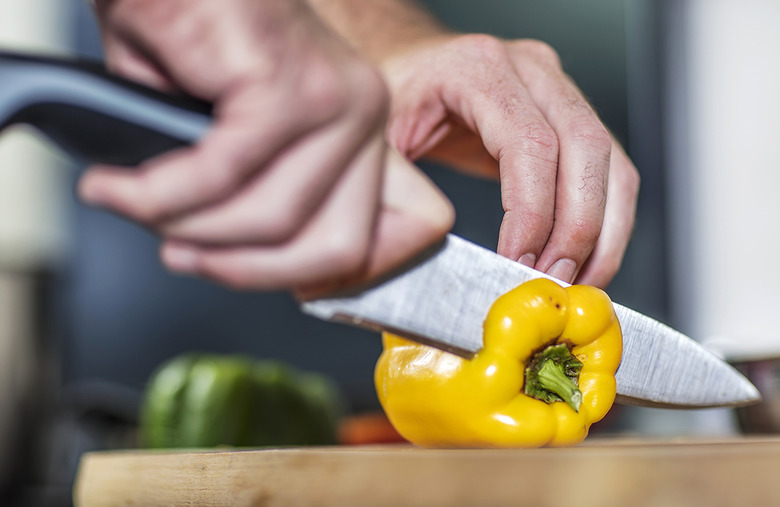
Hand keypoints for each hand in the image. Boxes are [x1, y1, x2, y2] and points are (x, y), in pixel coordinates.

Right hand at [80, 0, 452, 291]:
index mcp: (358, 131)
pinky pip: (222, 177)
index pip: (376, 236)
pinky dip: (160, 192)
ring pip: (273, 221)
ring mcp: (336, 101)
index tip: (258, 277)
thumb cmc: (189, 37)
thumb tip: (254, 262)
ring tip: (131, 201)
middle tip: (180, 254)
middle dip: (245, 269)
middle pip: (334, 248)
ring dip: (186, 225)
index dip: (320, 279)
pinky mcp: (289, 86)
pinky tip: (120, 184)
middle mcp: (363, 114)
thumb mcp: (235, 137)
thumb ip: (263, 198)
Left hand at [380, 34, 639, 287]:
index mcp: (478, 68)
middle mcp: (529, 70)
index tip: (519, 262)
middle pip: (586, 148)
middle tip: (555, 280)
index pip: (530, 142)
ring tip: (578, 282)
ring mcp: (557, 89)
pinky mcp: (569, 117)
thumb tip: (405, 252)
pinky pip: (608, 171)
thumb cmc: (393, 97)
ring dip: (603, 231)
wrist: (407, 66)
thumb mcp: (378, 135)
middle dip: (577, 227)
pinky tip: (584, 260)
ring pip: (610, 163)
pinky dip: (606, 221)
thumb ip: (393, 186)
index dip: (533, 212)